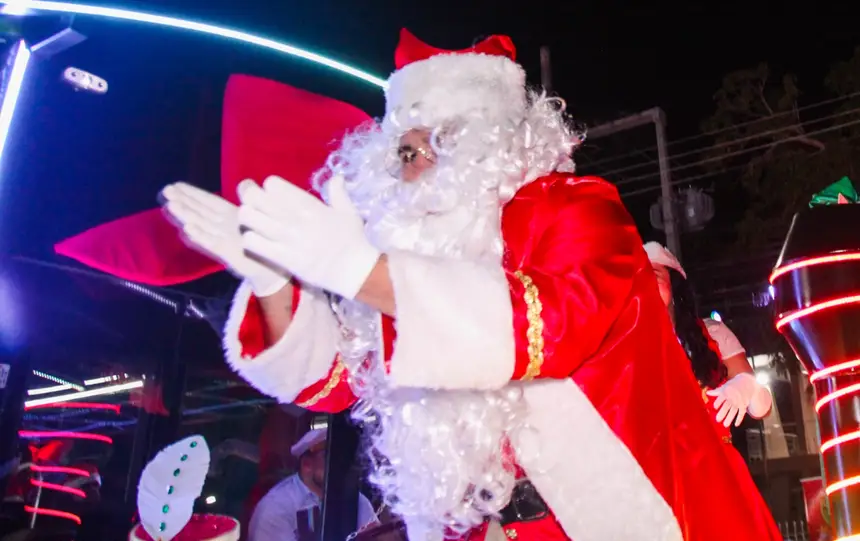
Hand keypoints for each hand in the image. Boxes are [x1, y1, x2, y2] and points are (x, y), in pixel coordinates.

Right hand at [161, 182, 288, 296]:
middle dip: (183, 201)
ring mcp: (223, 240)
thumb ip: (250, 203)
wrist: (272, 269)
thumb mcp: (258, 218)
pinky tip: (187, 229)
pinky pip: (212, 243)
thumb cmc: (264, 243)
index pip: (209, 202)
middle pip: (200, 211)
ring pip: (202, 225)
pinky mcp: (227, 253)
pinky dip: (200, 236)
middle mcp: (223, 227)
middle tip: (166, 191)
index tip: (176, 185)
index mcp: (231, 216)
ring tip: (170, 205)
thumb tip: (246, 184)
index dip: (193, 193)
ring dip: (186, 215)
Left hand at [236, 175, 379, 299]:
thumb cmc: (352, 240)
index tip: (272, 195)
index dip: (268, 188)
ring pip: (248, 217)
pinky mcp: (280, 258)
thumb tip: (336, 177)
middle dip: (249, 196)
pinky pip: (251, 242)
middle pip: (254, 197)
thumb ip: (338, 192)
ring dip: (247, 218)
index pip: (272, 184)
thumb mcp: (348, 211)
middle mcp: (293, 218)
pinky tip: (257, 241)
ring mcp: (285, 238)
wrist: (353, 270)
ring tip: (253, 222)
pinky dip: (250, 239)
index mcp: (307, 204)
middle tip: (253, 203)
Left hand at [706, 373, 762, 427]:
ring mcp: (738, 403)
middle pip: (727, 406)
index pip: (721, 398)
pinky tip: (736, 424)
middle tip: (717, 420)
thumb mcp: (724, 387)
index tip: (715, 407)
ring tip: (725, 425)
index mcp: (726, 393)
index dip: (718, 402)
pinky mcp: (743, 406)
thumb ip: (716, 392)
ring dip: (729, 418)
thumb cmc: (732, 386)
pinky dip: (739, 419)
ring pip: (733, 411)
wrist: (746, 383)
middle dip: (722, 413)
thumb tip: (707, 393)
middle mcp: (732, 398)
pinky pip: (742, 413)